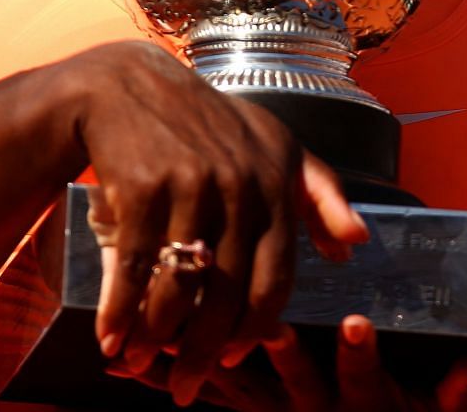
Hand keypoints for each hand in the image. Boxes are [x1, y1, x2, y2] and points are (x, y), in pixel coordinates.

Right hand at [65, 42, 368, 403]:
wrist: (130, 84)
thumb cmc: (208, 123)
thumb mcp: (275, 145)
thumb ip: (320, 194)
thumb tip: (355, 245)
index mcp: (277, 183)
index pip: (274, 280)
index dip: (253, 331)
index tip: (233, 361)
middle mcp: (241, 185)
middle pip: (226, 295)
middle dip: (204, 353)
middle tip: (186, 388)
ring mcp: (192, 184)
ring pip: (179, 287)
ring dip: (157, 338)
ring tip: (142, 363)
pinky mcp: (143, 185)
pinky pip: (135, 268)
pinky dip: (120, 312)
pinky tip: (111, 339)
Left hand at [189, 317, 466, 410]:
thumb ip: (458, 391)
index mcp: (365, 401)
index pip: (365, 376)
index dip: (360, 353)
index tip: (358, 322)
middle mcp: (318, 410)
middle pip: (299, 384)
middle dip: (286, 356)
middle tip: (273, 324)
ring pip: (245, 388)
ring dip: (216, 365)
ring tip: (199, 341)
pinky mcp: (250, 410)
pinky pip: (210, 395)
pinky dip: (174, 378)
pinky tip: (139, 363)